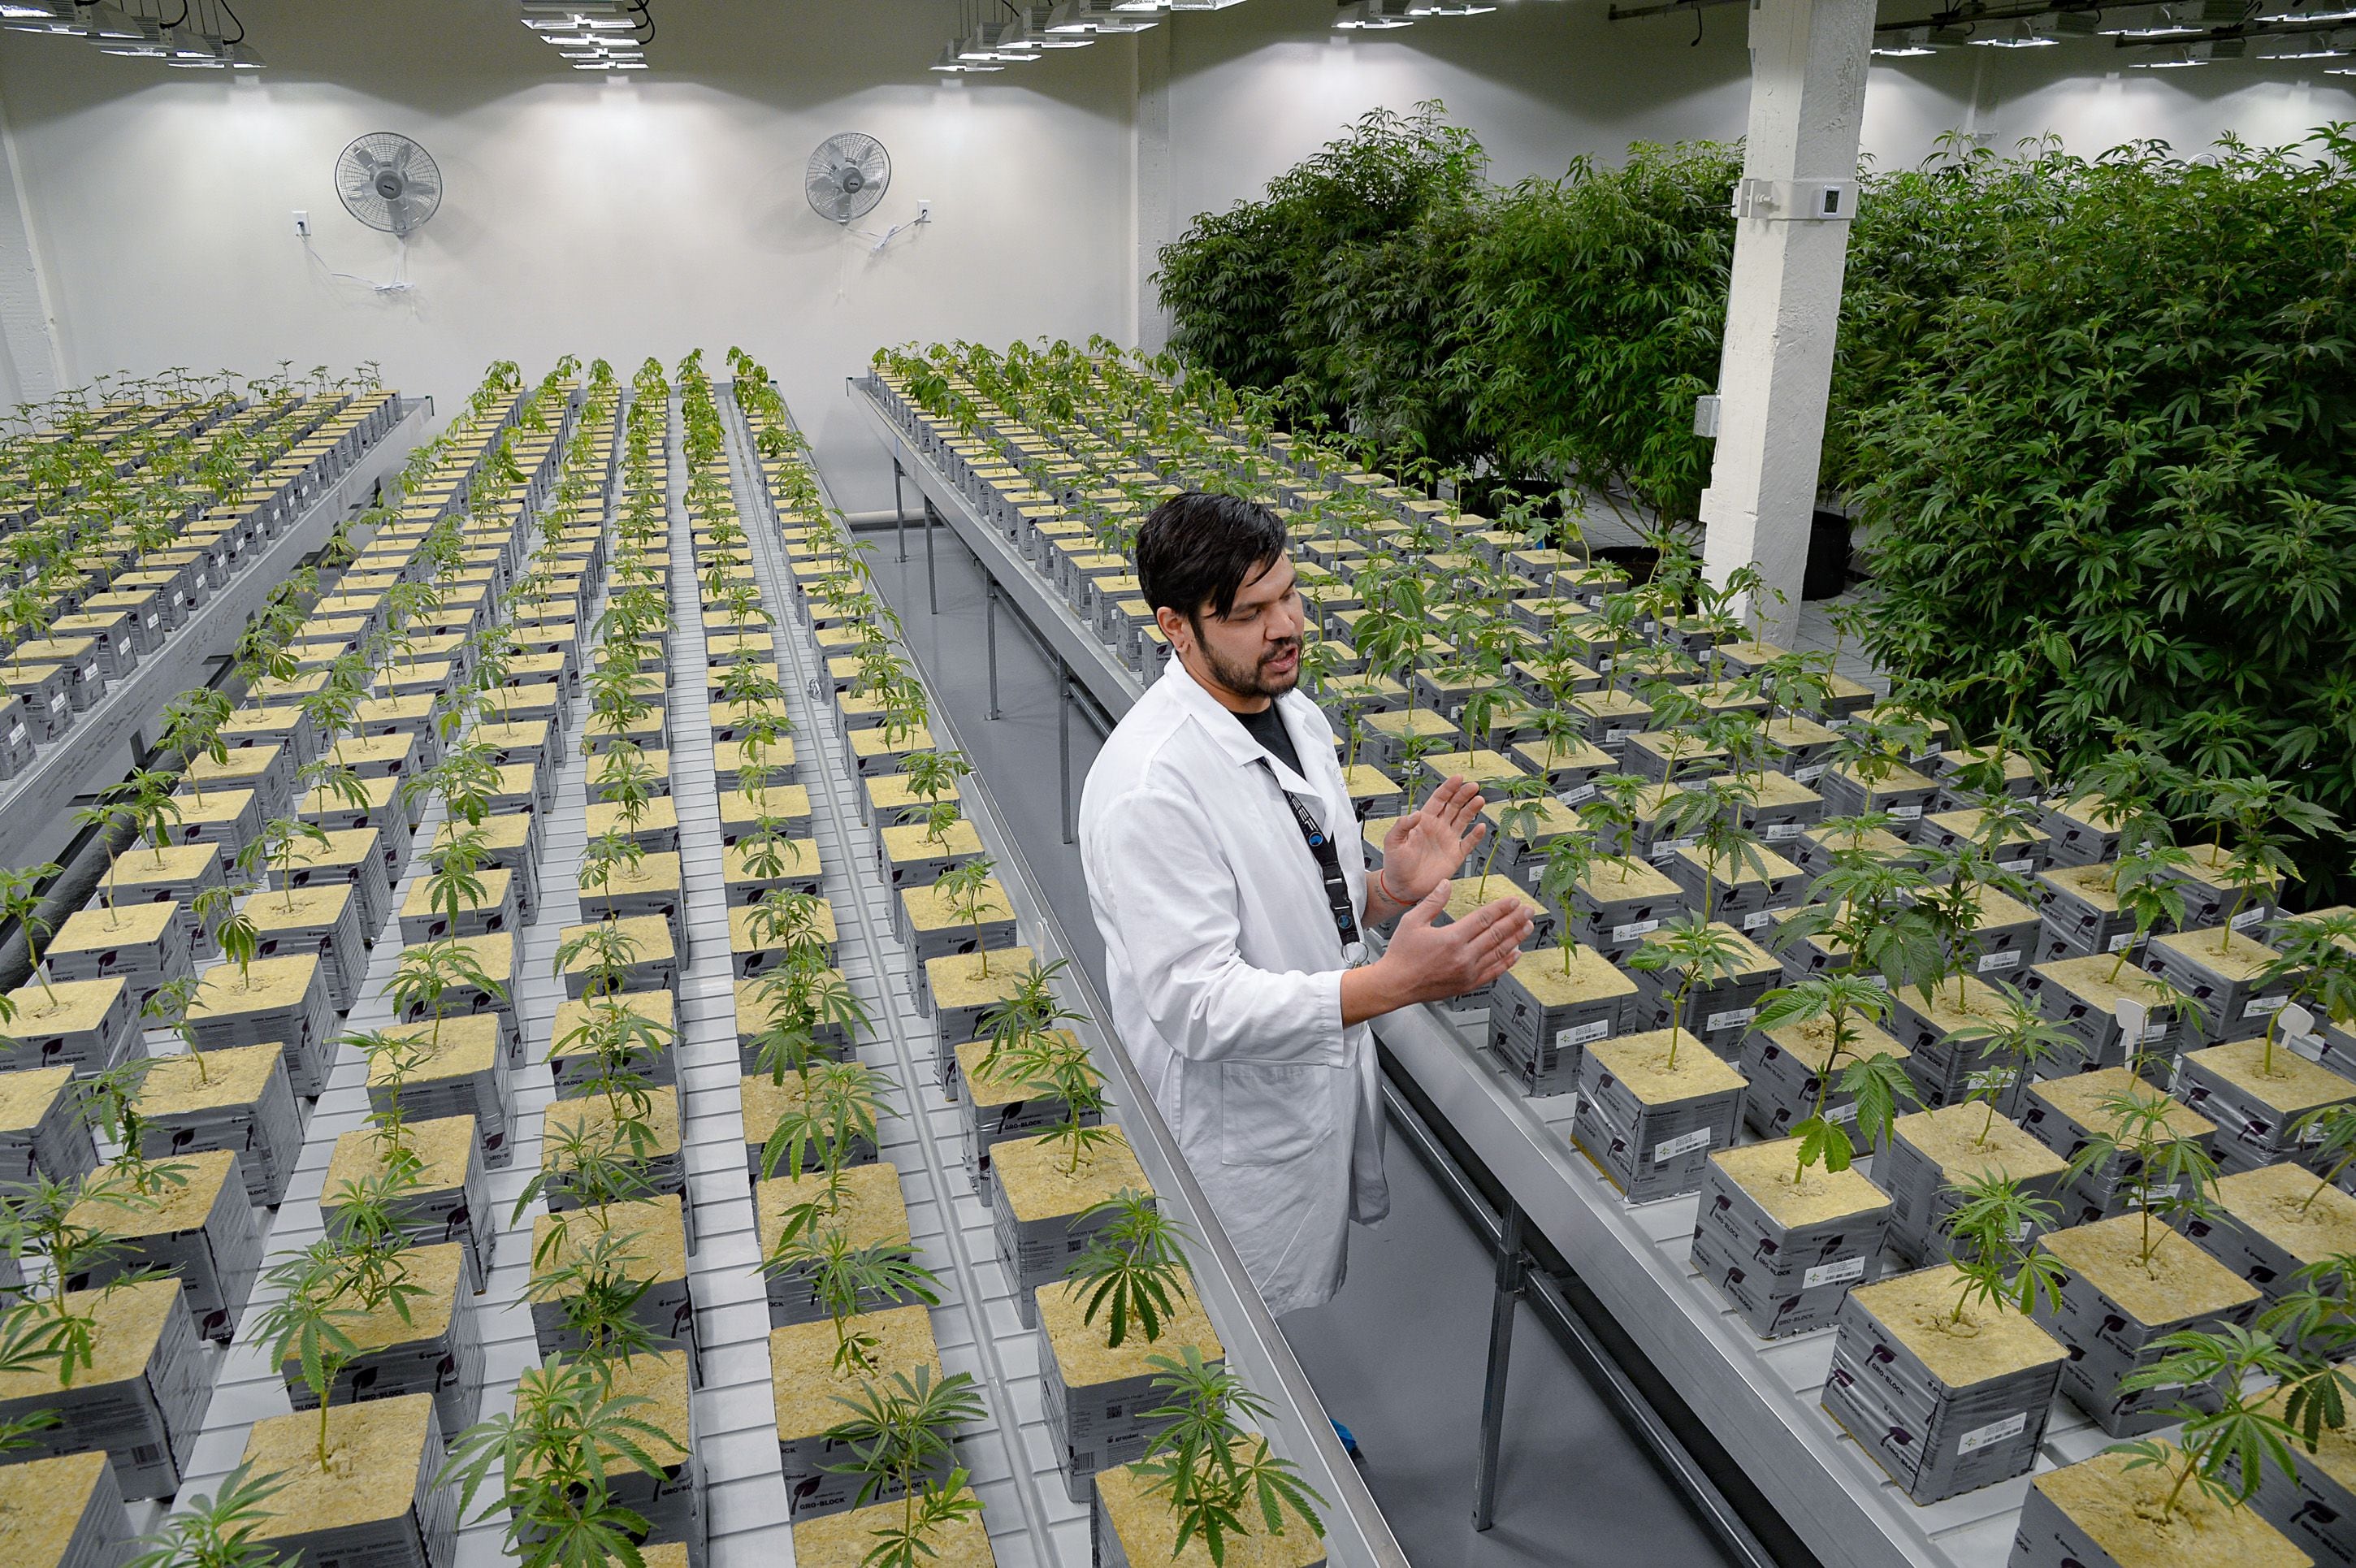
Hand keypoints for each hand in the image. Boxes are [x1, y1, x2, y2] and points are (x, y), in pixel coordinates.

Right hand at [1342, 882, 1532, 1022]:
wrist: (1395, 984)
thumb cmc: (1401, 955)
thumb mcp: (1412, 921)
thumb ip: (1433, 902)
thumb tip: (1447, 884)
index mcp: (1451, 938)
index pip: (1483, 919)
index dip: (1501, 909)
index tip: (1513, 901)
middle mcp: (1463, 956)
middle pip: (1496, 934)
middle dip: (1515, 920)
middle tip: (1528, 911)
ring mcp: (1467, 972)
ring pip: (1499, 952)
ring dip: (1516, 938)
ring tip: (1527, 927)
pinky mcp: (1467, 984)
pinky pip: (1493, 972)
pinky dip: (1507, 962)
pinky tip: (1515, 954)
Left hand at [1378, 775, 1487, 907]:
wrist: (1403, 886)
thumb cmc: (1395, 863)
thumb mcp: (1392, 841)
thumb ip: (1402, 826)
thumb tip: (1416, 814)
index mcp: (1424, 821)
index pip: (1439, 799)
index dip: (1448, 788)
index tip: (1458, 778)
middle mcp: (1438, 827)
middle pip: (1454, 806)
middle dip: (1463, 794)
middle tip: (1473, 786)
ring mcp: (1448, 840)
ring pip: (1463, 820)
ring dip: (1472, 809)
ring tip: (1479, 800)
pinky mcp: (1455, 855)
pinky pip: (1468, 843)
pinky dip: (1476, 835)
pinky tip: (1481, 827)